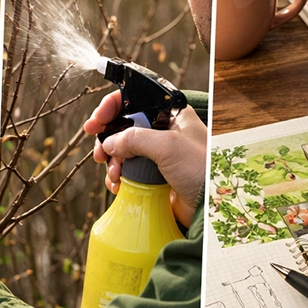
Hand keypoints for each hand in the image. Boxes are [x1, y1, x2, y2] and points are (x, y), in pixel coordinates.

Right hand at [84, 90, 207, 226]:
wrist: (212, 206)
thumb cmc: (201, 169)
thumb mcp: (169, 146)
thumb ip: (135, 138)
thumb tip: (109, 143)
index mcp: (170, 116)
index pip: (134, 101)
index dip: (112, 108)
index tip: (96, 122)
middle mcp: (162, 133)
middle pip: (122, 128)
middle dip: (107, 140)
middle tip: (99, 154)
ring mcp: (156, 156)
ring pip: (121, 152)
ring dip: (112, 162)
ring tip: (115, 174)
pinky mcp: (151, 176)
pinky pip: (126, 172)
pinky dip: (117, 178)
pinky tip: (118, 185)